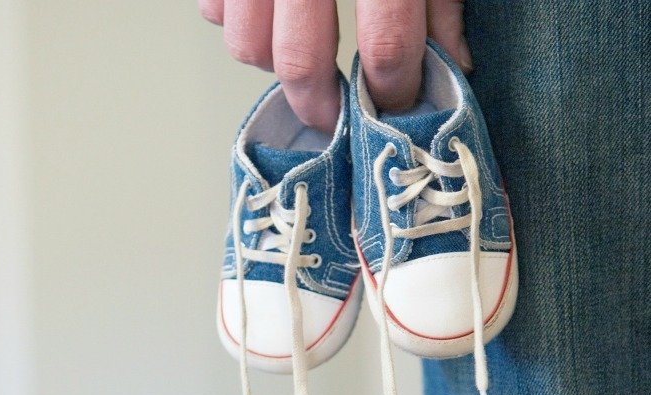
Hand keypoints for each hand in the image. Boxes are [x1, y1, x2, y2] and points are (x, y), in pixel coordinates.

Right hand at [199, 0, 472, 132]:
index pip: (386, 47)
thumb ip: (439, 1)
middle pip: (301, 61)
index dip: (394, 91)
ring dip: (271, 61)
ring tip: (298, 50)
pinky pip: (213, 11)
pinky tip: (266, 11)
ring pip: (245, 44)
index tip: (396, 107)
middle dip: (320, 103)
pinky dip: (236, 20)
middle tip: (335, 115)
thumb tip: (449, 63)